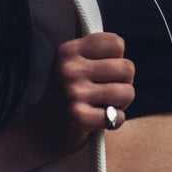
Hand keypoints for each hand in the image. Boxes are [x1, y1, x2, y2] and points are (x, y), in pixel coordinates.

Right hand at [25, 32, 134, 160]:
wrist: (43, 128)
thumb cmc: (70, 93)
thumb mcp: (75, 64)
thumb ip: (99, 52)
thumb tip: (122, 45)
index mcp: (69, 51)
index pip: (117, 43)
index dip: (117, 60)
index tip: (104, 71)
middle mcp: (69, 69)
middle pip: (127, 68)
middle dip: (124, 83)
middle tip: (106, 92)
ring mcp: (74, 93)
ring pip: (127, 92)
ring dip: (121, 103)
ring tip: (105, 104)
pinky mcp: (79, 116)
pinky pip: (118, 116)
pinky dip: (116, 120)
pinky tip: (101, 119)